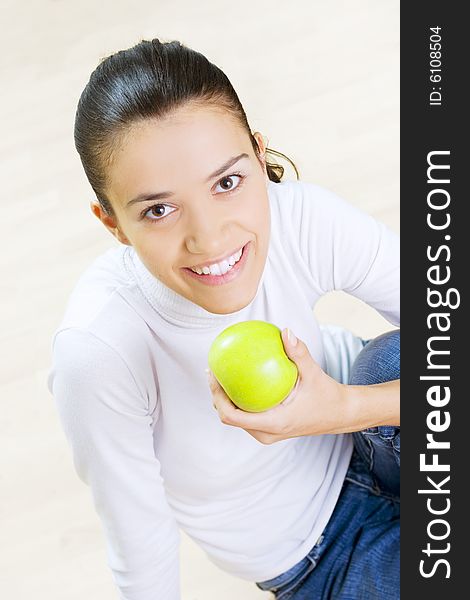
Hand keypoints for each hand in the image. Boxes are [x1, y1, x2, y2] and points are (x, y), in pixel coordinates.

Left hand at [206, 328, 349, 444]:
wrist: (340, 415)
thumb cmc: (327, 395)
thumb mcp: (314, 373)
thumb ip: (299, 353)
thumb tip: (285, 331)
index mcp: (273, 423)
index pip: (232, 416)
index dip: (217, 397)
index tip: (215, 375)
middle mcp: (266, 433)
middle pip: (228, 417)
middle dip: (216, 395)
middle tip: (213, 368)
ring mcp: (267, 433)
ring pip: (235, 418)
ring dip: (224, 398)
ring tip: (219, 372)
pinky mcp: (269, 429)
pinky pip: (246, 415)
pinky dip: (238, 399)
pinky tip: (237, 378)